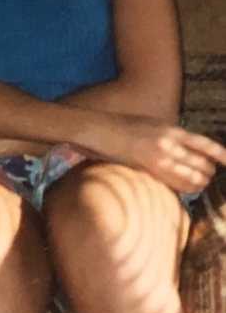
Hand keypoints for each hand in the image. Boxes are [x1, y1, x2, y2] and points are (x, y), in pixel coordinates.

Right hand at [97, 116, 225, 192]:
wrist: (98, 130)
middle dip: (209, 172)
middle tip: (209, 175)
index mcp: (170, 129)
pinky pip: (174, 184)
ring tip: (200, 183)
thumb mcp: (152, 124)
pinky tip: (187, 188)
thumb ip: (171, 136)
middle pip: (201, 164)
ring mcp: (158, 158)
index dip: (221, 155)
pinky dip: (185, 188)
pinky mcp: (147, 169)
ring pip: (191, 177)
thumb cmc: (123, 127)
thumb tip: (189, 150)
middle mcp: (168, 143)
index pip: (204, 144)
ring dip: (199, 182)